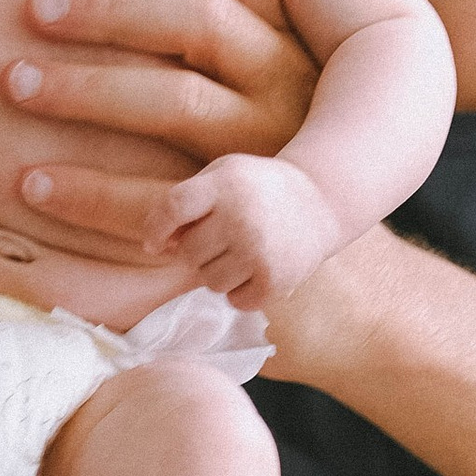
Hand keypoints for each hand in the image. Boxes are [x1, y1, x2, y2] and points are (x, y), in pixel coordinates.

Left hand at [7, 0, 321, 258]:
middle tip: (34, 7)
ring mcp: (274, 153)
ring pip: (177, 101)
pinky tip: (29, 183)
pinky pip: (159, 200)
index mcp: (298, 31)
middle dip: (110, 6)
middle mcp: (296, 85)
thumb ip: (211, 9)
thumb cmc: (247, 139)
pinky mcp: (244, 224)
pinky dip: (88, 191)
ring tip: (13, 83)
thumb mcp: (252, 65)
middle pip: (200, 19)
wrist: (292, 257)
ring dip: (85, 89)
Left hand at [156, 153, 344, 310]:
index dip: (155, 229)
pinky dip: (239, 291)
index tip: (155, 243)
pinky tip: (254, 270)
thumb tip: (157, 247)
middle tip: (221, 239)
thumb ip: (186, 201)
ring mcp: (260, 252)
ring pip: (208, 281)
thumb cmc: (258, 189)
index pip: (173, 208)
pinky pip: (234, 301)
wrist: (320, 201)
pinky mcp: (276, 281)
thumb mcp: (223, 175)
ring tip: (240, 252)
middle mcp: (242, 218)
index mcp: (225, 185)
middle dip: (196, 250)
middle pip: (188, 252)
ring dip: (218, 272)